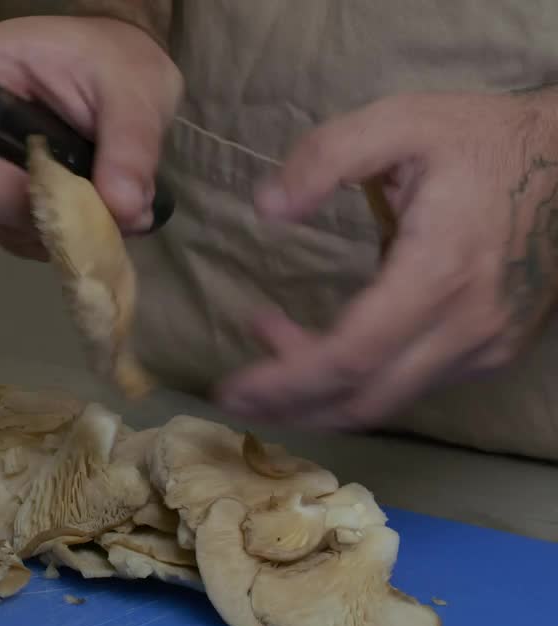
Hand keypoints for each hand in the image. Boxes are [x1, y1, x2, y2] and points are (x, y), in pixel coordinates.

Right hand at [0, 16, 181, 259]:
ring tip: (102, 215)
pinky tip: (90, 226)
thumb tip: (124, 210)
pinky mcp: (3, 200)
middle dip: (21, 203)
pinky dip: (55, 239)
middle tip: (80, 207)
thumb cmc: (117, 62)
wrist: (123, 77)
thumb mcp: (134, 90)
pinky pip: (16, 233)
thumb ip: (129, 145)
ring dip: (46, 227)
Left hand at [216, 92, 557, 428]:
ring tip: (266, 368)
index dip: (285, 381)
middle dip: (290, 407)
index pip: (351, 356)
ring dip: (319, 396)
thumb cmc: (478, 139)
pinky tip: (321, 353)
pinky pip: (413, 386)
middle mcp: (467, 324)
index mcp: (440, 271)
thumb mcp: (400, 120)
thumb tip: (268, 208)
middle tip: (233, 397)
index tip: (231, 388)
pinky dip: (359, 384)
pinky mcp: (492, 350)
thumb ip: (327, 156)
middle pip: (364, 398)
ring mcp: (486, 345)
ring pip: (388, 402)